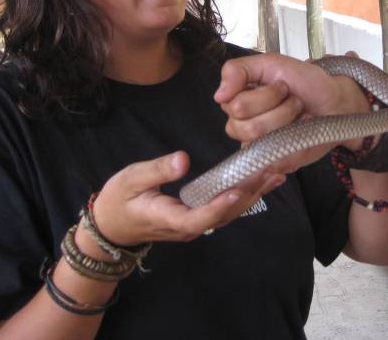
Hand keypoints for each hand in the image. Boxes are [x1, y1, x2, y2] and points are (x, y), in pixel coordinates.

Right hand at [91, 151, 285, 245]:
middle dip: (249, 195)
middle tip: (271, 172)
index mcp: (169, 219)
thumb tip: (183, 159)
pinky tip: (261, 181)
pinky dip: (245, 195)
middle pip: (223, 216)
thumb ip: (157, 170)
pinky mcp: (199, 218)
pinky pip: (225, 210)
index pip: (198, 218)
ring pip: (229, 214)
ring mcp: (194, 225)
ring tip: (275, 175)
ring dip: (253, 195)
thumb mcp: (131, 179)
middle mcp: (187, 227)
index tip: (237, 190)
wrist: (112, 226)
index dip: (219, 206)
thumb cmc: (119, 200)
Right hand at [215, 52, 372, 171]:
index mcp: (238, 101)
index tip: (282, 85)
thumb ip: (239, 70)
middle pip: (246, 127)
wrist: (337, 101)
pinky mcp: (277, 162)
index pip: (234, 106)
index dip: (264, 95)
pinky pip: (276, 160)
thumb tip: (218, 95)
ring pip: (262, 141)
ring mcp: (259, 147)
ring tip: (299, 112)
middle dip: (279, 107)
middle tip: (293, 99)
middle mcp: (243, 126)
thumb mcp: (273, 63)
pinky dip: (296, 141)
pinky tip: (302, 131)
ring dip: (288, 120)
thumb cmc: (306, 82)